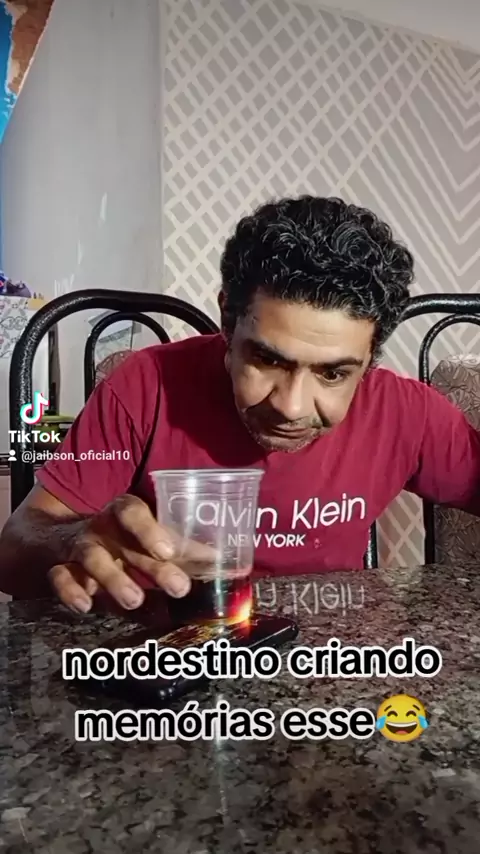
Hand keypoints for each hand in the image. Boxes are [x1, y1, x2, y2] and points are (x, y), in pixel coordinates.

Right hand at [47, 495, 214, 612]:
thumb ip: (179, 548)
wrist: (60, 534)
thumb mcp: (147, 536)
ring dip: (114, 578)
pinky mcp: (61, 567)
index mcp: (125, 513)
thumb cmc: (120, 537)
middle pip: (124, 542)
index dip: (150, 530)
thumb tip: (220, 560)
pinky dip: (70, 590)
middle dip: (151, 566)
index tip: (170, 552)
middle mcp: (102, 527)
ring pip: (93, 558)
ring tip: (135, 600)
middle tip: (179, 587)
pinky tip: (86, 604)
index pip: (134, 512)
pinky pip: (60, 576)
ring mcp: (80, 546)